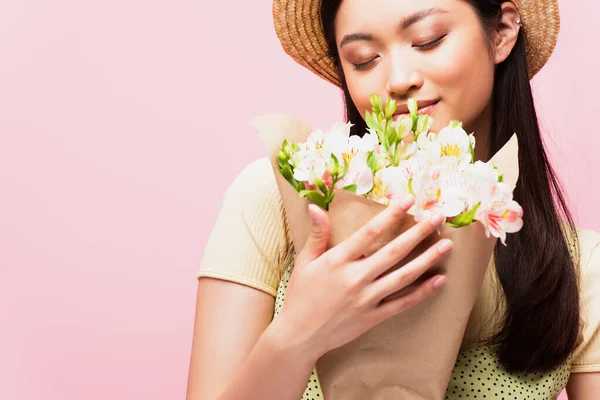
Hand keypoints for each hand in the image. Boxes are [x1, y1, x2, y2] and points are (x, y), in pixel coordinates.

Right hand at [277, 195, 451, 359]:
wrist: (300, 335)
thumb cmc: (301, 295)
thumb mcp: (304, 261)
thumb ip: (316, 234)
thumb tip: (315, 206)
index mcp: (338, 260)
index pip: (370, 232)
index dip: (391, 214)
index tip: (408, 200)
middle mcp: (356, 278)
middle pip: (394, 251)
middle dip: (419, 233)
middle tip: (438, 218)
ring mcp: (367, 298)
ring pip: (404, 276)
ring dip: (428, 259)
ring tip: (447, 245)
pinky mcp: (374, 316)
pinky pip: (403, 302)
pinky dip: (422, 292)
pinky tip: (438, 280)